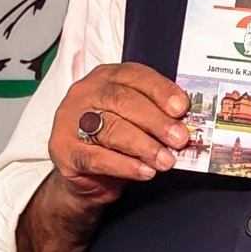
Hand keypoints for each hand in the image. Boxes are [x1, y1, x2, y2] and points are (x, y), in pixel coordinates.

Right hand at [46, 63, 188, 211]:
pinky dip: (126, 166)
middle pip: (124, 102)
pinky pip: (98, 158)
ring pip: (112, 129)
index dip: (162, 91)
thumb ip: (158, 113)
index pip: (136, 76)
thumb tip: (186, 121)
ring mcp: (69, 120)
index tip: (182, 108)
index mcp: (107, 76)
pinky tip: (145, 171)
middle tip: (180, 138)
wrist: (85, 175)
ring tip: (166, 160)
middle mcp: (85, 93)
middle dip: (157, 121)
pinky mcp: (64, 150)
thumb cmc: (117, 139)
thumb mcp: (138, 119)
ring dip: (145, 146)